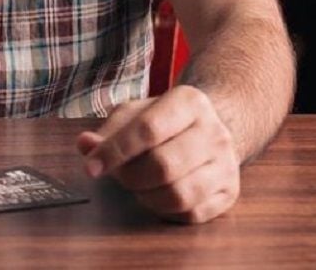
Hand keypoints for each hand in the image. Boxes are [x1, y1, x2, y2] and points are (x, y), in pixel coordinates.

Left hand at [76, 86, 239, 223]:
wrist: (211, 127)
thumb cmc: (164, 120)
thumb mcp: (136, 113)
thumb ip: (109, 130)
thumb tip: (85, 145)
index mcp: (189, 101)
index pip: (148, 129)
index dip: (115, 151)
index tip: (91, 167)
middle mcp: (214, 131)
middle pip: (163, 166)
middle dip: (130, 177)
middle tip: (119, 175)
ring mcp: (226, 164)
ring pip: (179, 195)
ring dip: (148, 196)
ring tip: (139, 185)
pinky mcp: (230, 193)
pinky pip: (191, 214)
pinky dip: (166, 210)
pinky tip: (158, 195)